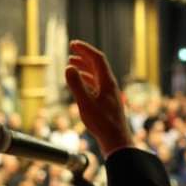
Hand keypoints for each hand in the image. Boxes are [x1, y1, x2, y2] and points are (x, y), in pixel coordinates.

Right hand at [65, 41, 132, 157]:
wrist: (116, 141)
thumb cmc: (102, 124)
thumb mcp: (85, 104)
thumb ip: (76, 85)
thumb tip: (69, 67)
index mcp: (107, 82)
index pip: (97, 59)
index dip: (85, 49)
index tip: (73, 44)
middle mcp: (110, 85)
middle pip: (97, 65)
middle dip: (84, 55)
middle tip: (71, 49)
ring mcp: (109, 94)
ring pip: (96, 75)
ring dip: (84, 67)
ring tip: (72, 64)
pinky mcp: (106, 103)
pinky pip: (96, 85)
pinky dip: (86, 79)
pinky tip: (79, 83)